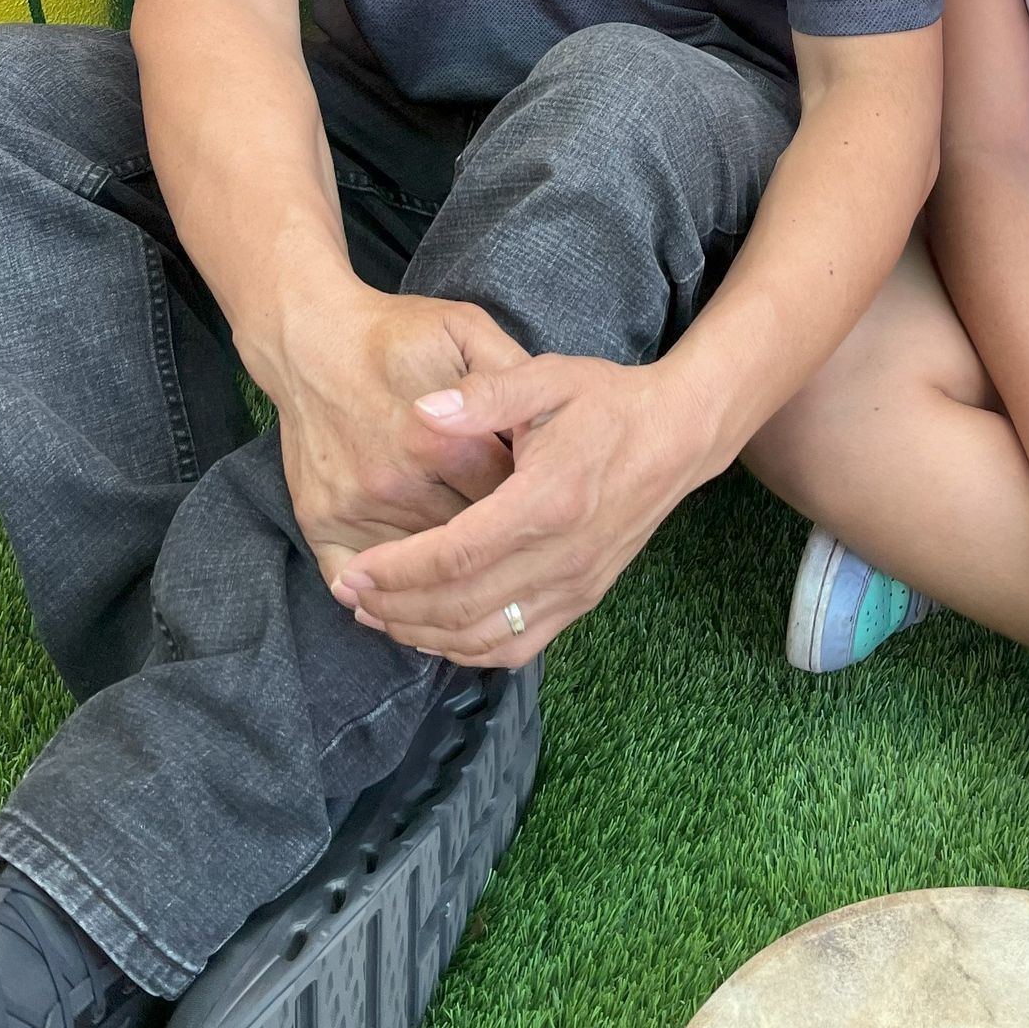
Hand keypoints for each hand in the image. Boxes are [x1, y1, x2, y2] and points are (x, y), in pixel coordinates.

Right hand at [267, 287, 529, 589]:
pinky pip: (355, 579)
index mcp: (436, 439)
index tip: (548, 503)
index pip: (503, 496)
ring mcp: (353, 507)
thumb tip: (546, 424)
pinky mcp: (318, 521)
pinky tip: (415, 592)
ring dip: (450, 574)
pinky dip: (386, 593)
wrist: (311, 338)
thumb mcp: (465, 329)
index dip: (531, 500)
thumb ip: (508, 375)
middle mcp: (393, 482)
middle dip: (499, 543)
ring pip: (418, 568)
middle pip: (466, 539)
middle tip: (522, 541)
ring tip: (484, 573)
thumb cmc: (397, 334)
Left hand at [332, 352, 703, 668]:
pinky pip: (518, 647)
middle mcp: (562, 556)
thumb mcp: (547, 378)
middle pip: (462, 607)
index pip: (458, 556)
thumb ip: (483, 395)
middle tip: (349, 595)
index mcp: (547, 501)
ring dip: (424, 634)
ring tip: (378, 615)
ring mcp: (576, 586)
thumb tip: (420, 413)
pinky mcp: (584, 599)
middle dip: (396, 608)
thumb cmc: (610, 402)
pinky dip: (468, 650)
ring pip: (486, 638)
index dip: (399, 571)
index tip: (353, 572)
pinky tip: (433, 632)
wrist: (679, 435)